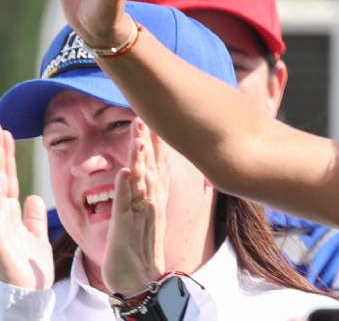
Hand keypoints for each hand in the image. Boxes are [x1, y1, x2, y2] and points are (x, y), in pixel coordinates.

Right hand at [0, 127, 52, 288]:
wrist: (31, 297)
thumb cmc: (31, 271)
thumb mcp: (36, 239)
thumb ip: (33, 219)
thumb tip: (32, 198)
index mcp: (8, 214)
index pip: (4, 178)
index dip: (4, 156)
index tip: (5, 132)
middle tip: (0, 126)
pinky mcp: (0, 240)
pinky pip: (0, 211)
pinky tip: (1, 187)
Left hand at [102, 119, 168, 295]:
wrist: (140, 277)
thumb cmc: (139, 244)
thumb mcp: (148, 211)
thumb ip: (149, 188)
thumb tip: (145, 168)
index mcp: (157, 196)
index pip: (158, 163)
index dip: (156, 141)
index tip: (152, 117)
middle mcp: (154, 201)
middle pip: (153, 166)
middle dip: (148, 141)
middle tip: (144, 115)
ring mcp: (142, 214)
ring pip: (142, 181)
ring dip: (141, 159)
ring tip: (138, 137)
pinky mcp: (126, 227)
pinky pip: (125, 205)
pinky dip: (126, 188)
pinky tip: (124, 172)